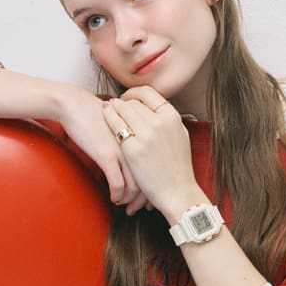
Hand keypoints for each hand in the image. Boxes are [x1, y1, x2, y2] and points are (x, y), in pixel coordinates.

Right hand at [0, 67, 146, 210]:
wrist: (75, 106)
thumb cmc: (95, 117)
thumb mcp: (120, 130)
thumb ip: (130, 146)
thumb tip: (132, 164)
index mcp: (142, 137)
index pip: (154, 168)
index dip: (152, 186)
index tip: (148, 198)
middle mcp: (137, 145)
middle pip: (148, 179)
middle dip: (143, 199)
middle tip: (138, 209)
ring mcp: (124, 151)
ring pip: (134, 186)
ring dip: (129, 200)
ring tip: (125, 205)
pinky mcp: (108, 156)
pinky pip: (118, 184)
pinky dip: (117, 195)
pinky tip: (114, 199)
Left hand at [101, 86, 204, 219]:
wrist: (178, 192)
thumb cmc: (179, 168)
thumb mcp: (180, 136)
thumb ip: (168, 121)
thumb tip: (156, 109)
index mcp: (172, 117)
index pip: (148, 93)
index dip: (135, 93)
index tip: (129, 98)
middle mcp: (159, 122)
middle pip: (134, 102)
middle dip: (123, 102)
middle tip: (116, 104)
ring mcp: (145, 135)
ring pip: (123, 110)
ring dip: (114, 106)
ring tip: (108, 108)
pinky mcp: (132, 149)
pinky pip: (116, 125)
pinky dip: (108, 116)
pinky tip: (104, 114)